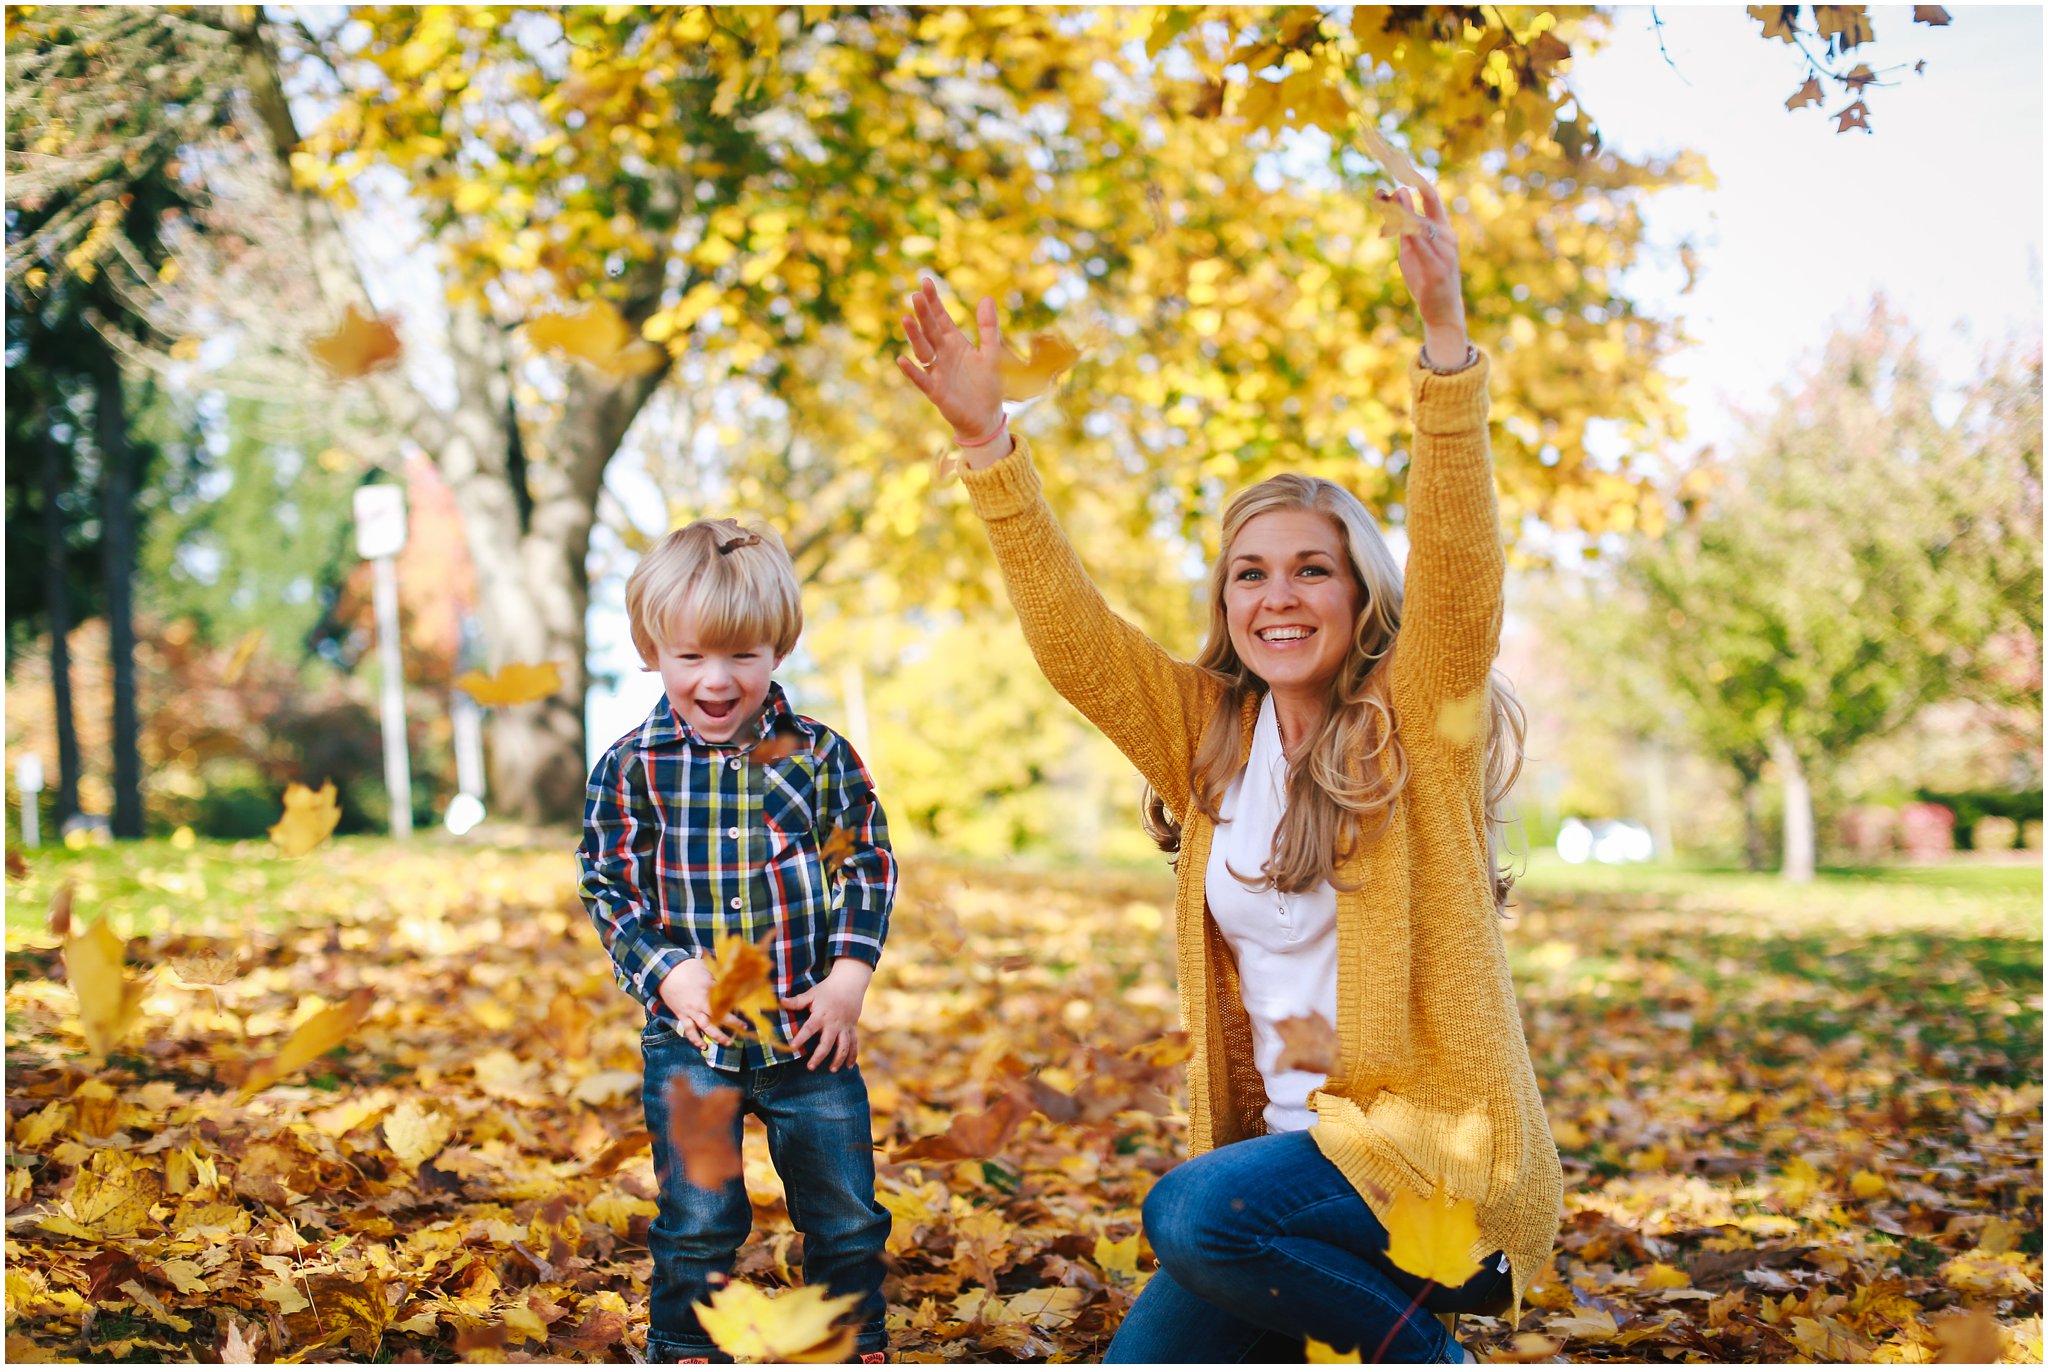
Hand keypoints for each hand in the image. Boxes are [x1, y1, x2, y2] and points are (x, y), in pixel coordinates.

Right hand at [656, 958, 737, 1050]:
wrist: (667, 971)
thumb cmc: (689, 968)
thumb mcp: (707, 971)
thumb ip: (718, 981)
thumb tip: (731, 984)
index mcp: (708, 992)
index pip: (726, 1002)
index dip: (736, 1008)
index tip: (745, 1010)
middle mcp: (700, 1004)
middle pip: (718, 1017)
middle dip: (732, 1025)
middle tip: (743, 1028)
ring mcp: (691, 1011)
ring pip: (705, 1027)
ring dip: (717, 1036)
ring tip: (728, 1043)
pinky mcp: (682, 1015)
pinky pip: (689, 1030)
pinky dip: (695, 1039)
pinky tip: (703, 1047)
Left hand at [780, 959, 871, 1071]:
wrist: (849, 983)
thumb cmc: (827, 989)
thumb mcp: (811, 994)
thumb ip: (797, 1001)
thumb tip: (780, 1001)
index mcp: (821, 1015)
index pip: (809, 1029)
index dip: (800, 1038)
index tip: (792, 1047)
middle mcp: (833, 1024)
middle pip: (827, 1043)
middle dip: (819, 1056)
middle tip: (810, 1067)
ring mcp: (844, 1027)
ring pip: (843, 1046)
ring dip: (838, 1059)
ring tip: (832, 1070)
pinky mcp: (852, 1028)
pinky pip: (854, 1044)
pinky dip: (853, 1055)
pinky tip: (849, 1066)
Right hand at [895, 277, 1010, 463]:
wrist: (986, 417)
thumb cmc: (988, 385)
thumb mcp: (992, 352)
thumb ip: (988, 327)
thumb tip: (986, 298)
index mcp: (955, 343)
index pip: (941, 318)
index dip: (934, 301)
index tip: (926, 282)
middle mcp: (943, 355)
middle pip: (930, 330)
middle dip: (923, 313)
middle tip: (915, 295)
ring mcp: (938, 372)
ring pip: (923, 350)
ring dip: (914, 335)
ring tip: (906, 318)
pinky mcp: (936, 391)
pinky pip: (921, 379)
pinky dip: (912, 370)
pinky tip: (902, 359)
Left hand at [1382, 180, 1467, 365]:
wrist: (1443, 311)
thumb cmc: (1427, 279)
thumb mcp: (1411, 251)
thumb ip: (1403, 229)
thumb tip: (1391, 203)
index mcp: (1443, 230)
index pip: (1432, 197)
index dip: (1417, 181)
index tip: (1401, 166)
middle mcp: (1447, 237)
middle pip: (1426, 206)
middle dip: (1408, 190)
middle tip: (1391, 172)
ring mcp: (1444, 252)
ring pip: (1422, 224)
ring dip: (1402, 209)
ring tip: (1385, 196)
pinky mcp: (1438, 269)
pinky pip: (1422, 248)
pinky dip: (1408, 233)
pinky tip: (1396, 223)